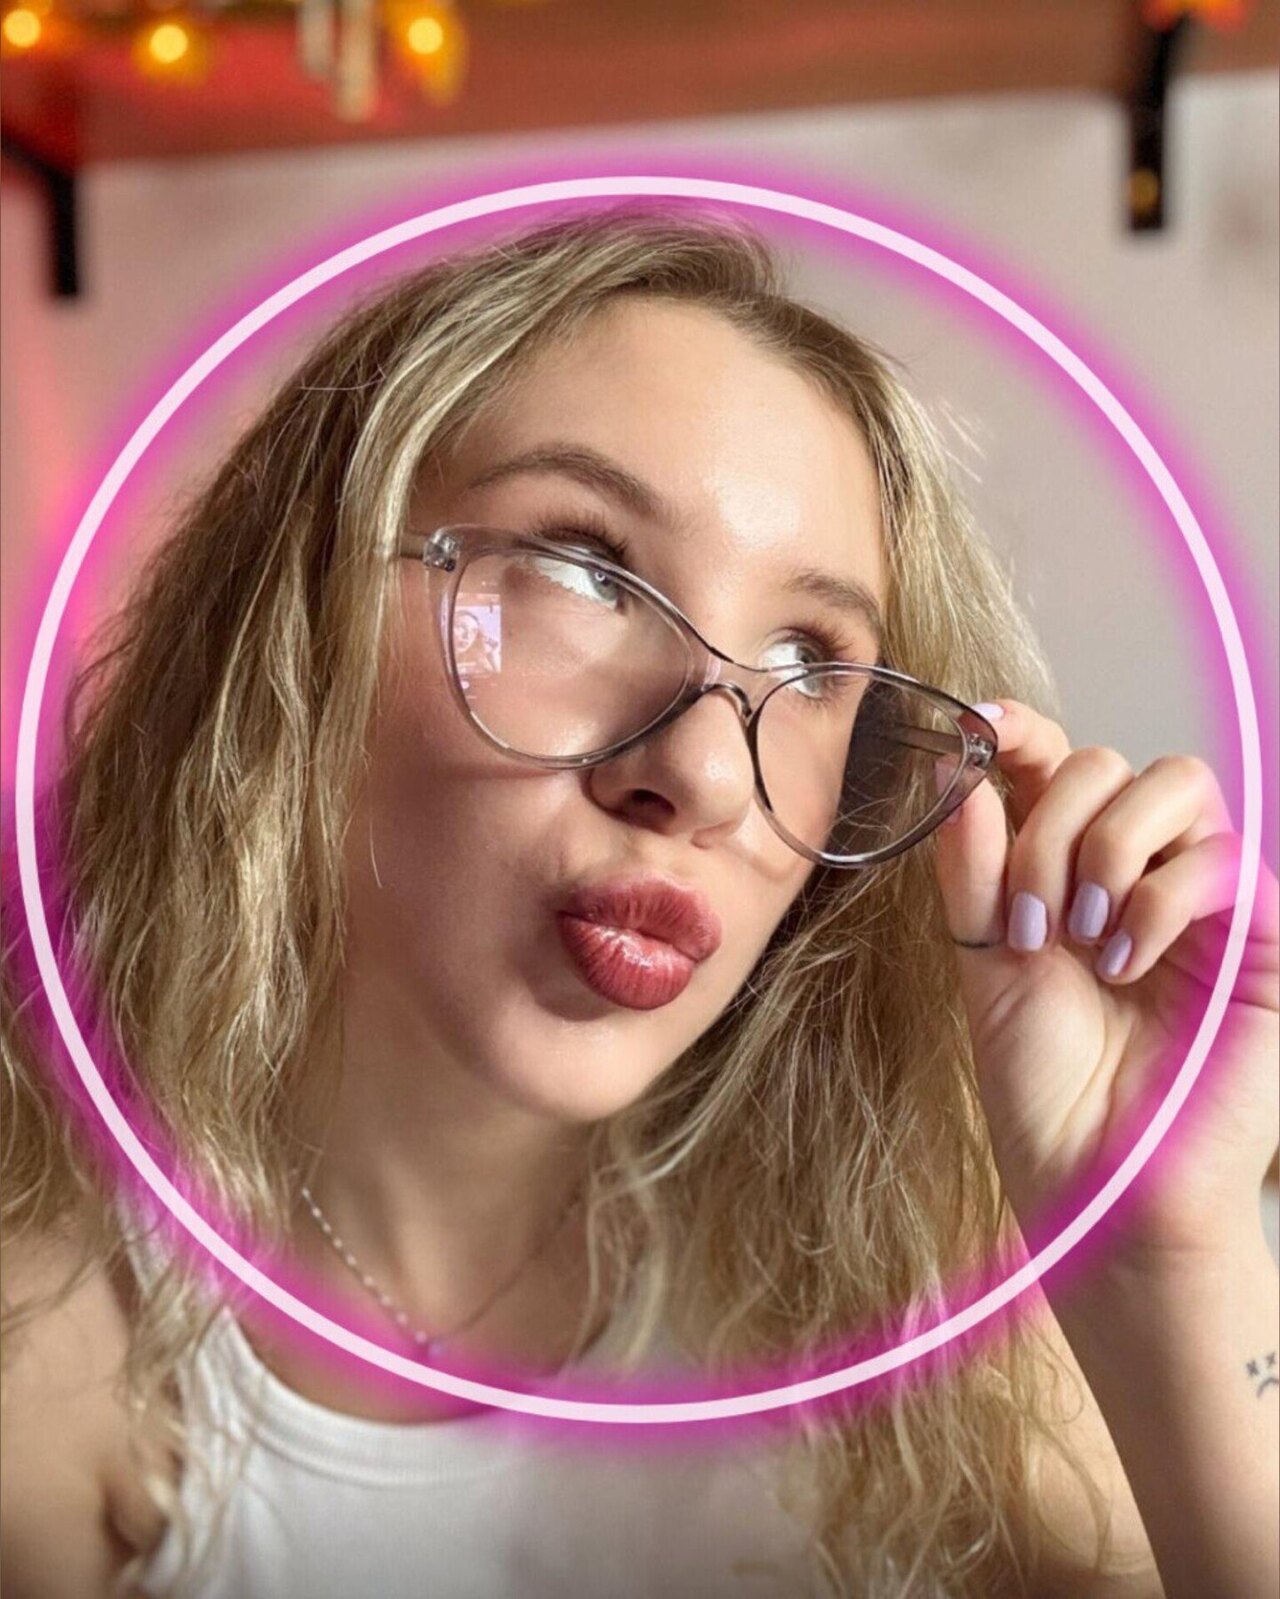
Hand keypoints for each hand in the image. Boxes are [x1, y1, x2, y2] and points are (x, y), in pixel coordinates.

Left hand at [932, 701, 1278, 1269]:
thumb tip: (964, 781)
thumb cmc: (1045, 1087)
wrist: (1100, 1179)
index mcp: (1064, 869)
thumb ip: (973, 874)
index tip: (979, 726)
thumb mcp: (986, 966)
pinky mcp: (1261, 933)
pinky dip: (1161, 897)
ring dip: (1107, 847)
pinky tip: (1125, 959)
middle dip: (1051, 828)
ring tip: (1081, 935)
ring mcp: (1202, 897)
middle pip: (1107, 761)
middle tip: (1030, 922)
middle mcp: (1134, 870)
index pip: (1056, 765)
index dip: (1022, 731)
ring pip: (1175, 782)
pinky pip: (1224, 858)